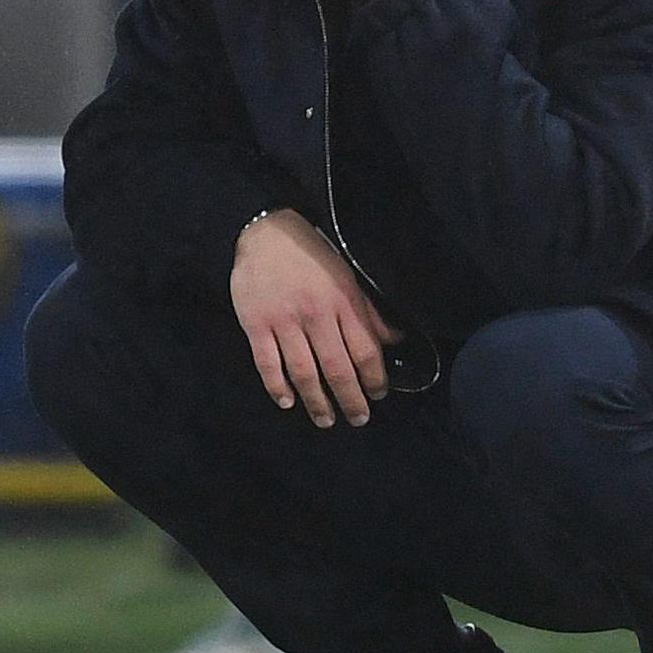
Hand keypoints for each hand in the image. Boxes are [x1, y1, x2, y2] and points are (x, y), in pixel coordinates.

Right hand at [230, 209, 403, 426]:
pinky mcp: (255, 324)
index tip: (378, 395)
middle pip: (338, 368)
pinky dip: (277, 387)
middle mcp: (316, 314)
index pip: (365, 349)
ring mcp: (284, 321)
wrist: (265, 231)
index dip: (374, 378)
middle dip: (351, 399)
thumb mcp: (347, 276)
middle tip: (358, 419)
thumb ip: (369, 311)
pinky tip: (288, 402)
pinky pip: (268, 364)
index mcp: (343, 301)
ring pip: (304, 372)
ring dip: (317, 401)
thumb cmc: (312, 255)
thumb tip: (396, 340)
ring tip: (326, 420)